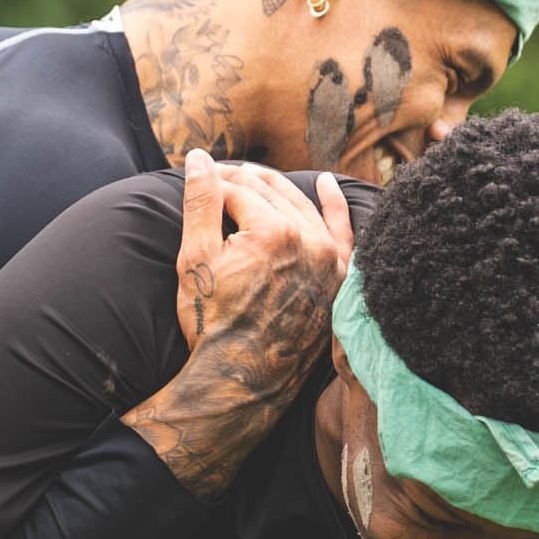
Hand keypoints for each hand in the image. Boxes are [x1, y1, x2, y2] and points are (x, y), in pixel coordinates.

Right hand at [127, 148, 354, 495]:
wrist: (241, 380)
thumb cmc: (211, 322)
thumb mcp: (194, 259)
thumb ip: (200, 201)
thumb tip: (198, 158)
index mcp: (273, 230)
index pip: (239, 190)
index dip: (213, 182)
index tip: (200, 176)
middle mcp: (310, 240)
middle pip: (271, 193)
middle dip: (242, 180)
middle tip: (220, 174)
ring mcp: (330, 261)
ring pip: (303, 207)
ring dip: (277, 188)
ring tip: (254, 177)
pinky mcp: (339, 280)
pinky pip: (343, 234)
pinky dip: (334, 207)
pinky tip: (326, 184)